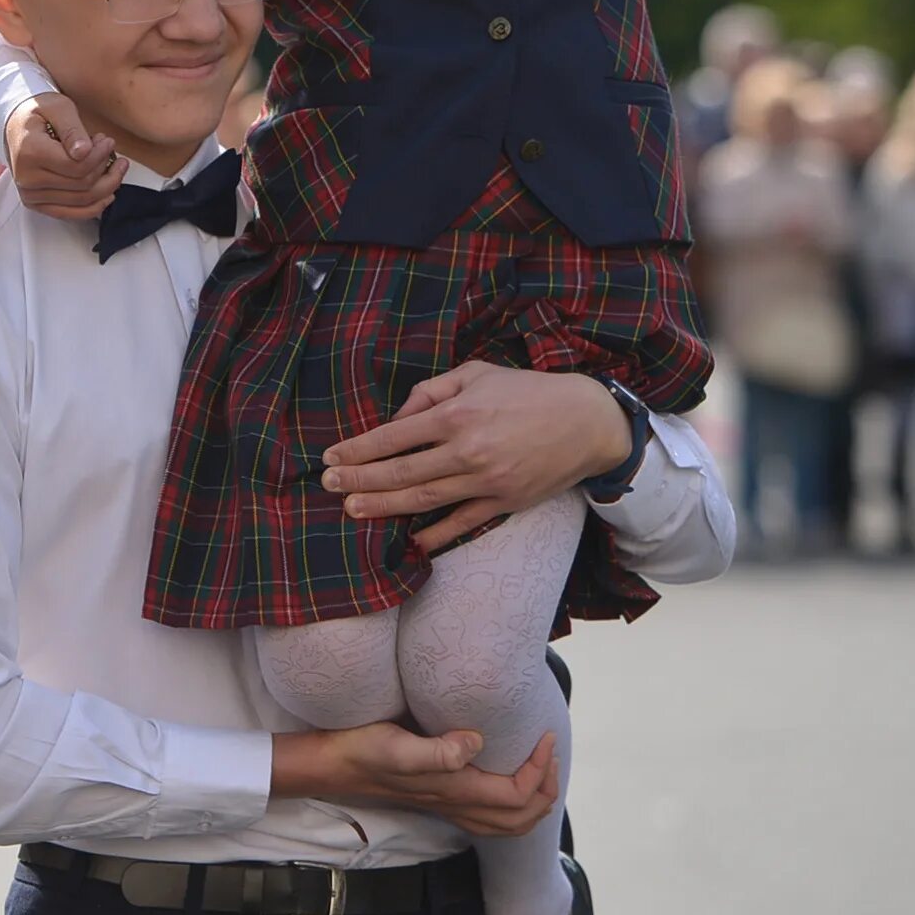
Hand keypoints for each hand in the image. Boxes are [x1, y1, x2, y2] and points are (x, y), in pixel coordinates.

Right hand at [3, 92, 123, 222]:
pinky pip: (71, 214)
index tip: (107, 141)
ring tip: (114, 166)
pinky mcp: (36, 204)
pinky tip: (107, 193)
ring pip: (81, 201)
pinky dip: (94, 207)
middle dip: (105, 167)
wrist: (15, 125)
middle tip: (110, 149)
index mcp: (30, 153)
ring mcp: (31, 195)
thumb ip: (72, 129)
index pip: (78, 166)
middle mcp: (27, 179)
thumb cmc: (37, 112)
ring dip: (106, 186)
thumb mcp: (58, 107)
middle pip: (82, 185)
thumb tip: (85, 152)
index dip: (100, 155)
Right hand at [270, 723, 560, 838]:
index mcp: (454, 789)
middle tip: (549, 753)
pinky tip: (506, 781)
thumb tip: (477, 742)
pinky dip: (512, 807)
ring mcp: (447, 806)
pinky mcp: (439, 800)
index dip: (540, 769)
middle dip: (546, 790)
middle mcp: (456, 803)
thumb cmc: (362, 749)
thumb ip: (438, 750)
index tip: (544, 735)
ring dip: (533, 802)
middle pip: (520, 819)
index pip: (517, 794)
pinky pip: (489, 818)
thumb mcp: (397, 745)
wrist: (332, 764)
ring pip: (507, 824)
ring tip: (539, 768)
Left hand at [317, 362, 629, 553]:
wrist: (586, 422)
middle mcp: (467, 451)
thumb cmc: (527, 391)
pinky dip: (433, 535)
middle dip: (358, 480)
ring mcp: (486, 482)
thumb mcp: (476, 373)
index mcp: (457, 415)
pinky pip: (461, 524)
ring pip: (423, 501)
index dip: (357, 449)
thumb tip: (398, 417)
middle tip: (328, 486)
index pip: (393, 436)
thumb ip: (431, 391)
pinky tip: (408, 541)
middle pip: (400, 473)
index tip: (331, 456)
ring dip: (383, 507)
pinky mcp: (504, 504)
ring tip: (352, 509)